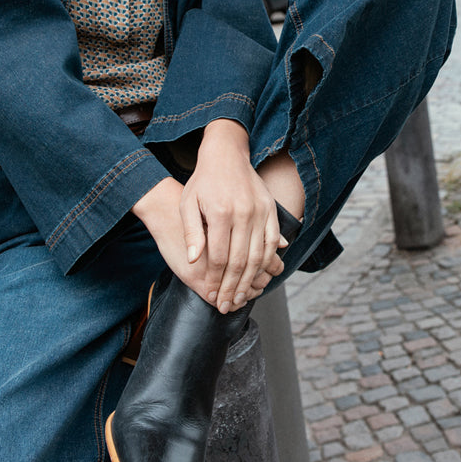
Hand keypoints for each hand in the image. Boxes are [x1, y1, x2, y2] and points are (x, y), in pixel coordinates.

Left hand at [179, 119, 284, 312]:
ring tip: (241, 298)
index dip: (215, 280)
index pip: (220, 257)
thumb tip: (194, 261)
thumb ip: (192, 233)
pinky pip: (272, 242)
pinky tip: (260, 276)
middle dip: (232, 287)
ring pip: (259, 256)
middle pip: (241, 261)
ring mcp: (260, 212)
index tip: (211, 296)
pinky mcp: (271, 210)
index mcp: (221, 213)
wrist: (226, 155)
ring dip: (250, 281)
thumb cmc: (203, 182)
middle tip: (226, 306)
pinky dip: (267, 262)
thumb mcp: (188, 203)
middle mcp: (244, 213)